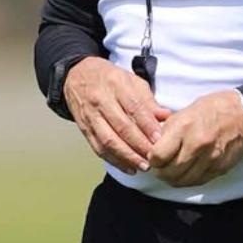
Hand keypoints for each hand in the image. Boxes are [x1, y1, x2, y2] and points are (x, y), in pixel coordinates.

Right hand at [64, 57, 170, 174]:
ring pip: (108, 140)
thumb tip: (165, 117)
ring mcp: (90, 115)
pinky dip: (113, 160)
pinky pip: (98, 147)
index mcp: (115, 84)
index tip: (160, 139)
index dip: (147, 125)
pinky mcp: (84, 128)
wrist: (76, 75)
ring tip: (142, 166)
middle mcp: (100, 100)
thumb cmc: (108, 78)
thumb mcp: (130, 80)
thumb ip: (147, 100)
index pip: (133, 107)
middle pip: (121, 126)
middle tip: (154, 157)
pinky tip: (127, 167)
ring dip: (126, 156)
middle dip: (139, 145)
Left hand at [147, 89, 242, 187]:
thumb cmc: (210, 110)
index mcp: (184, 127)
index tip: (152, 157)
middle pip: (169, 172)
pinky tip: (184, 173)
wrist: (242, 115)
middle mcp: (197, 145)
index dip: (151, 159)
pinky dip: (187, 180)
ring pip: (183, 181)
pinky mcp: (220, 168)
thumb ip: (166, 131)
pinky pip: (197, 182)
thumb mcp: (182, 112)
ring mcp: (210, 159)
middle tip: (159, 167)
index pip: (158, 156)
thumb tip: (151, 147)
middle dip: (160, 172)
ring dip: (172, 179)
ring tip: (170, 172)